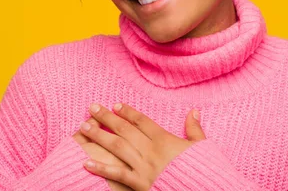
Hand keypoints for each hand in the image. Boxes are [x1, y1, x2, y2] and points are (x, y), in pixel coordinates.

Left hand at [78, 103, 205, 190]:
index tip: (115, 105)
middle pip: (125, 130)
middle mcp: (151, 150)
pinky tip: (86, 162)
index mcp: (165, 139)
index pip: (141, 121)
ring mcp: (144, 167)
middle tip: (91, 107)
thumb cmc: (201, 170)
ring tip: (84, 127)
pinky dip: (101, 168)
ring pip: (117, 147)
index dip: (127, 112)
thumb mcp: (201, 148)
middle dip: (106, 117)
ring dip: (99, 136)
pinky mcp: (140, 184)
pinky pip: (117, 174)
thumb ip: (194, 129)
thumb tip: (194, 111)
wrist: (203, 189)